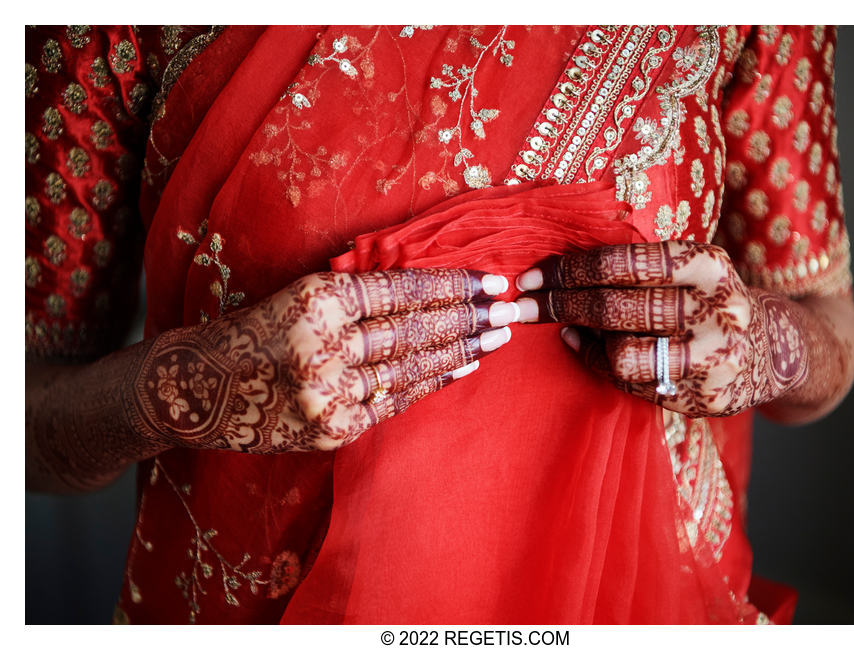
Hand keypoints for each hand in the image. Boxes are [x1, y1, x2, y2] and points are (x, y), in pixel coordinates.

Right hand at [130, 269, 515, 451]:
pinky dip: (431, 383)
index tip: (490, 279)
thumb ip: (357, 294)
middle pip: (412, 329)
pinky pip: (394, 402)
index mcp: (314, 300)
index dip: (450, 284)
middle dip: (468, 316)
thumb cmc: (252, 331)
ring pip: (410, 367)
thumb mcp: (299, 294)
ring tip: (497, 335)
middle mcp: (321, 347)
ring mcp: (327, 394)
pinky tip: (463, 367)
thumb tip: (431, 288)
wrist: (193, 390)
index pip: (398, 290)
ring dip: (460, 349)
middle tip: (511, 308)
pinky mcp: (329, 431)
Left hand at [513, 242, 809, 416]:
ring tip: (565, 328)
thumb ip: (636, 269)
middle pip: (617, 308)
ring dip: (582, 339)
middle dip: (559, 305)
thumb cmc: (705, 302)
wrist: (773, 352)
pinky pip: (634, 384)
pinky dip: (602, 366)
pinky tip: (590, 350)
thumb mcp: (688, 271)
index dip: (571, 270)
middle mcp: (717, 309)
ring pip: (622, 353)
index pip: (625, 263)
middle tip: (522, 306)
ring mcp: (714, 357)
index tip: (532, 276)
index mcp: (708, 265)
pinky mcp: (707, 396)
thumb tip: (553, 273)